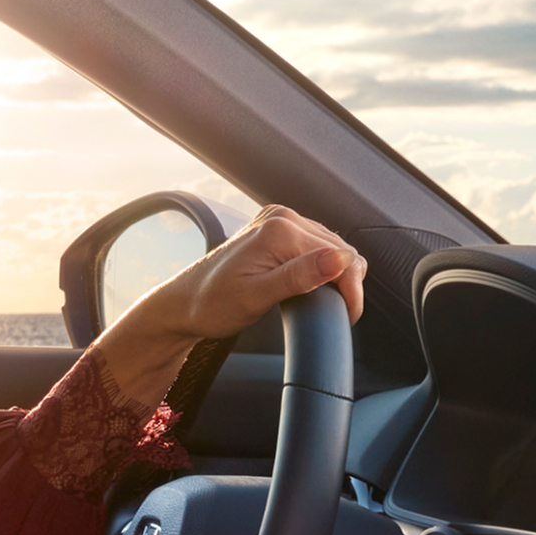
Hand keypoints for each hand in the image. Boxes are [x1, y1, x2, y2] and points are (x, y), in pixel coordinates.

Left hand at [94, 204, 367, 411]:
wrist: (184, 303)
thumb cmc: (212, 305)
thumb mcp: (255, 297)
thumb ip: (297, 277)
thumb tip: (337, 261)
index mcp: (280, 230)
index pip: (341, 256)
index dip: (351, 289)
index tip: (347, 317)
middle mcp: (283, 217)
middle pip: (341, 249)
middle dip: (346, 283)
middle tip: (338, 315)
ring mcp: (280, 220)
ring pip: (332, 247)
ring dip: (336, 275)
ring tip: (325, 303)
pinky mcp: (277, 230)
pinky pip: (316, 246)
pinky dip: (323, 268)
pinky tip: (313, 286)